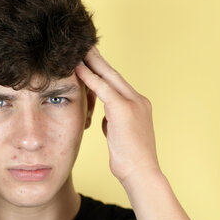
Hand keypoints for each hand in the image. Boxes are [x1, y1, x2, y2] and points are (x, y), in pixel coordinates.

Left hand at [75, 46, 160, 184]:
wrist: (141, 174)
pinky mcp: (124, 109)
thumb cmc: (130, 161)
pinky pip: (103, 88)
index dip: (103, 70)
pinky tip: (77, 68)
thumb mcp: (120, 136)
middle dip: (98, 59)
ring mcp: (133, 103)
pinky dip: (89, 77)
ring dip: (92, 62)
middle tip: (84, 45)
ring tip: (78, 50)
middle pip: (114, 73)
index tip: (92, 59)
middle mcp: (138, 100)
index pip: (117, 82)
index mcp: (139, 105)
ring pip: (109, 76)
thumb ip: (114, 122)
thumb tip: (106, 118)